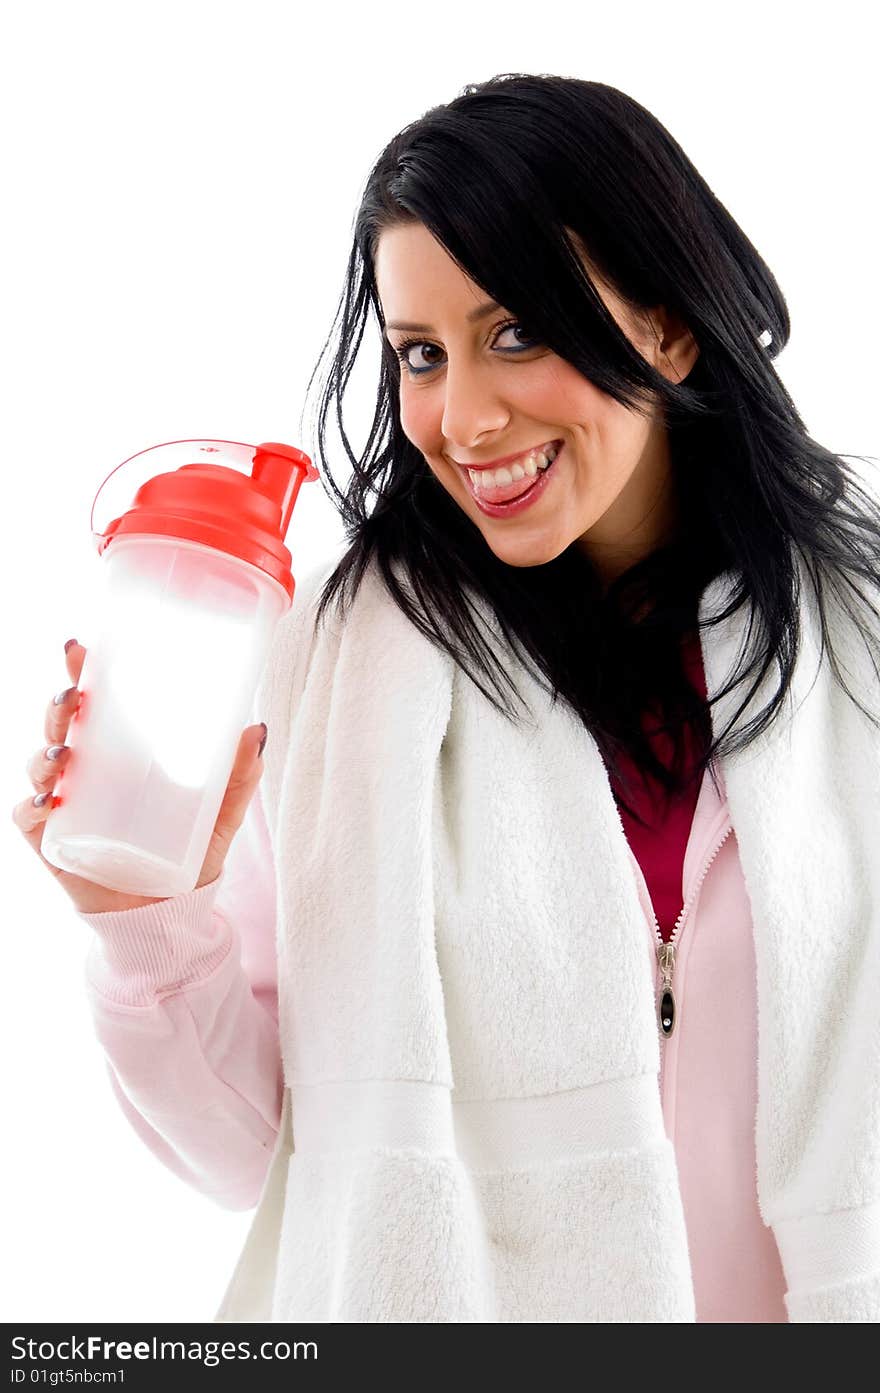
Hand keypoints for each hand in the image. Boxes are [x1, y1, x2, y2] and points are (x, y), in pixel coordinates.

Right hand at [11, 640, 267, 913]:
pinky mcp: (51, 838)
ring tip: (64, 750)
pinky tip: (46, 798)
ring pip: (40, 761)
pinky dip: (31, 802)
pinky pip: (29, 813)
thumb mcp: (221, 811)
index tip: (81, 648)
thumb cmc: (190, 853)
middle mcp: (86, 769)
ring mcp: (64, 801)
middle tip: (72, 695)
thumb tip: (257, 729)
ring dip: (45, 749)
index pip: (94, 702)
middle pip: (61, 724)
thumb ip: (240, 774)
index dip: (83, 672)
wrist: (169, 914)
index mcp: (120, 751)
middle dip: (59, 703)